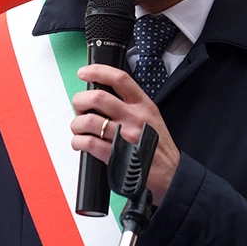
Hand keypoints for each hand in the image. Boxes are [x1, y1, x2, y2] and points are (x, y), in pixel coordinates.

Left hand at [70, 64, 181, 203]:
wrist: (170, 174)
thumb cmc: (158, 146)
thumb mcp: (151, 117)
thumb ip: (131, 104)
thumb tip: (102, 97)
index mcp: (143, 105)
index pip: (119, 79)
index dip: (98, 71)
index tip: (84, 72)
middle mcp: (133, 118)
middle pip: (98, 97)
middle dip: (80, 100)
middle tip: (79, 106)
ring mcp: (124, 136)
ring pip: (89, 121)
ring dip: (76, 124)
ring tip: (79, 128)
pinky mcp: (115, 156)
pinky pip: (88, 143)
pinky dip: (78, 141)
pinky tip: (80, 142)